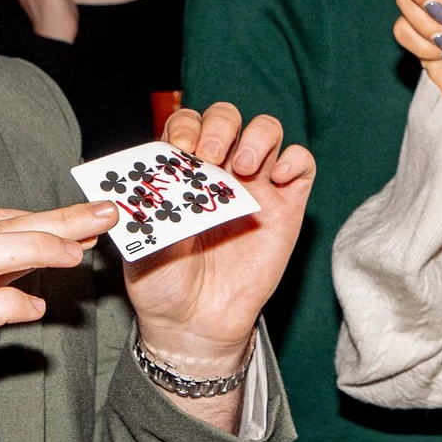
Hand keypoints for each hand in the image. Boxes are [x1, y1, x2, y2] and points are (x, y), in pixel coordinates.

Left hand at [121, 101, 316, 412]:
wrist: (193, 323)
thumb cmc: (162, 282)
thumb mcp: (139, 242)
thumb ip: (143, 210)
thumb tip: (139, 182)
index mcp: (182, 173)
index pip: (187, 125)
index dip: (185, 128)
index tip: (181, 152)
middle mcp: (220, 171)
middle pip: (227, 117)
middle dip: (219, 126)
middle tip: (209, 156)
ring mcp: (256, 186)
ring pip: (267, 131)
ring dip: (257, 137)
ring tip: (243, 167)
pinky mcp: (287, 206)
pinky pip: (302, 164)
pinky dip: (294, 159)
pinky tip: (276, 178)